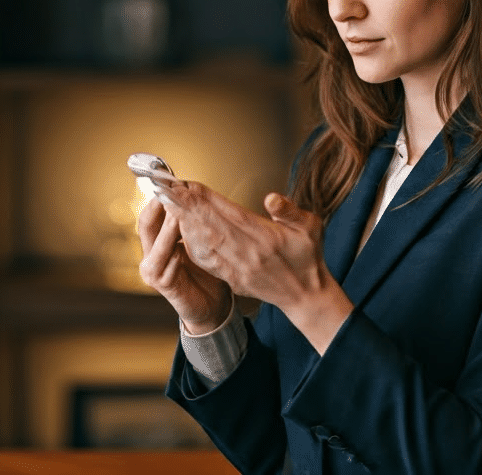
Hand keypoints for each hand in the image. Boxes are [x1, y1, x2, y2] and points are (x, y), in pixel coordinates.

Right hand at [137, 196, 232, 333]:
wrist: (211, 306)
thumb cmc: (206, 273)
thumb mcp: (198, 244)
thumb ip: (191, 226)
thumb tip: (193, 195)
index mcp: (156, 244)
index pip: (150, 215)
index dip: (157, 199)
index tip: (170, 183)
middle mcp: (150, 256)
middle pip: (146, 224)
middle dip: (160, 207)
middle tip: (173, 192)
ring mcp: (153, 272)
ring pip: (157, 244)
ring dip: (170, 227)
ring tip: (181, 213)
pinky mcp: (163, 285)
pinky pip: (167, 264)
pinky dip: (176, 252)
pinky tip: (187, 243)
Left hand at [160, 183, 353, 352]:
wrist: (306, 296)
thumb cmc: (308, 258)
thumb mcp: (311, 228)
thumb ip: (291, 212)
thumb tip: (272, 198)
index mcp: (267, 239)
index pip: (231, 214)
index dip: (209, 199)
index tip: (190, 185)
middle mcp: (250, 254)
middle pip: (213, 227)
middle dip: (189, 207)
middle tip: (170, 189)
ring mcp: (239, 269)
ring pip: (206, 244)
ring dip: (186, 224)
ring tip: (170, 206)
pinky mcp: (234, 278)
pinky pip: (208, 262)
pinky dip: (193, 245)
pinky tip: (181, 232)